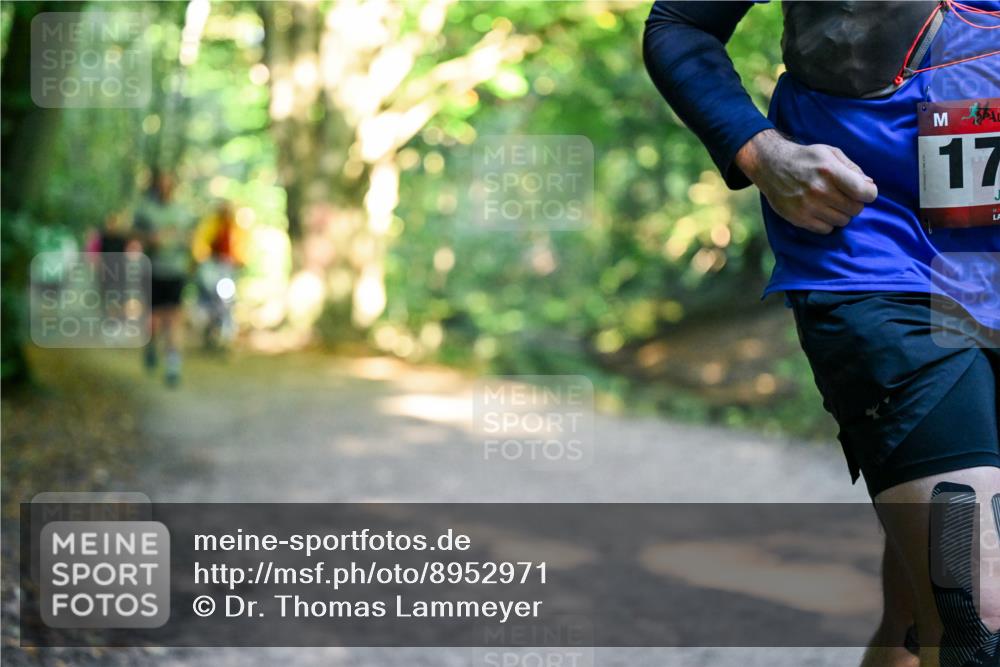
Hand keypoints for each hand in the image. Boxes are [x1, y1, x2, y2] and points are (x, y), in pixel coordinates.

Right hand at [734, 129, 877, 233]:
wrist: (771, 166)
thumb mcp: (829, 153)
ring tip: (831, 203)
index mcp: (829, 170)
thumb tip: (869, 184)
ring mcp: (808, 207)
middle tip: (844, 196)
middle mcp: (819, 190)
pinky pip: (826, 229)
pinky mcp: (799, 218)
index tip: (864, 191)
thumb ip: (851, 168)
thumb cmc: (804, 158)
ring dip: (841, 213)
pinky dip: (827, 222)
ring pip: (842, 221)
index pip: (863, 192)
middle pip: (855, 209)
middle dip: (854, 203)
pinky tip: (820, 210)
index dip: (869, 193)